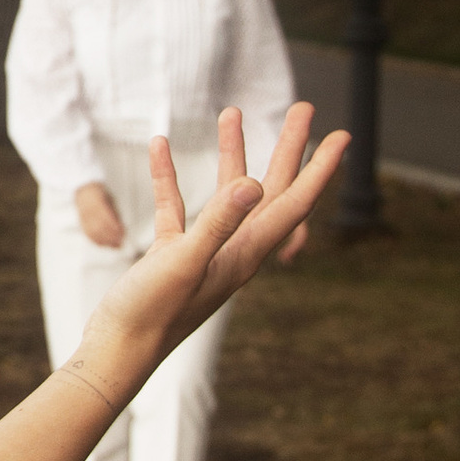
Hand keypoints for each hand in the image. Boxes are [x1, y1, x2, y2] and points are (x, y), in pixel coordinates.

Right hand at [74, 181, 125, 252]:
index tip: (123, 233)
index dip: (115, 228)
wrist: (84, 191)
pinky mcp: (82, 223)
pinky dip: (96, 241)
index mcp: (97, 203)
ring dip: (105, 241)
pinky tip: (104, 244)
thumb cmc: (100, 194)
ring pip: (94, 233)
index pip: (107, 219)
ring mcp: (84, 218)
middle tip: (121, 242)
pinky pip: (88, 234)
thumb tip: (121, 227)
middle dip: (111, 237)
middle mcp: (89, 211)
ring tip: (115, 245)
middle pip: (100, 227)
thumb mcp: (110, 199)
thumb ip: (114, 212)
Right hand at [75, 106, 347, 409]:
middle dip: (288, 148)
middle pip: (271, 190)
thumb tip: (254, 182)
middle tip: (302, 108)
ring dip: (232, 153)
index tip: (342, 134)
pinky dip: (170, 176)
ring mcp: (203, 251)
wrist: (116, 352)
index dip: (320, 168)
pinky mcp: (171, 254)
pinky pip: (176, 205)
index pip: (294, 203)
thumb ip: (218, 221)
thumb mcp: (185, 261)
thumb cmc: (151, 314)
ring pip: (226, 193)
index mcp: (246, 253)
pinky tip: (160, 146)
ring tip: (230, 112)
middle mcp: (233, 250)